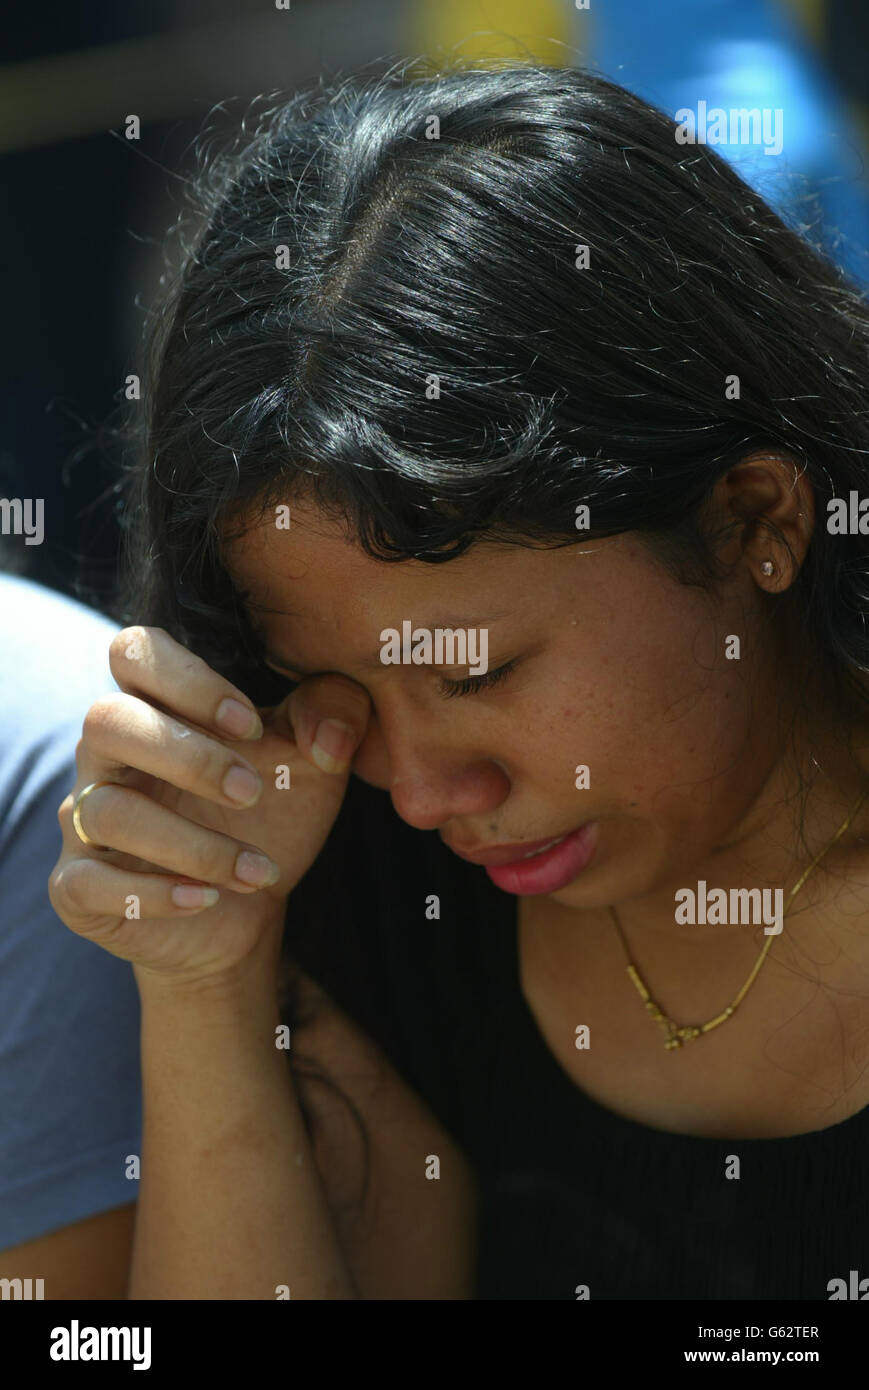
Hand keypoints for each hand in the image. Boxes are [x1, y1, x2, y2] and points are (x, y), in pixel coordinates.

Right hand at [49, 626, 370, 985]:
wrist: (257, 905)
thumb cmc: (276, 810)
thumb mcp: (319, 758)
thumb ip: (336, 715)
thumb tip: (327, 737)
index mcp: (156, 705)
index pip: (134, 652)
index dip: (187, 679)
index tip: (250, 724)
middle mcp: (108, 755)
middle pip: (106, 720)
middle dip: (186, 757)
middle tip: (252, 793)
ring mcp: (85, 819)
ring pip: (106, 812)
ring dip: (193, 844)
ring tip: (259, 872)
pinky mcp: (78, 887)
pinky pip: (87, 883)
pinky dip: (153, 893)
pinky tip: (208, 900)